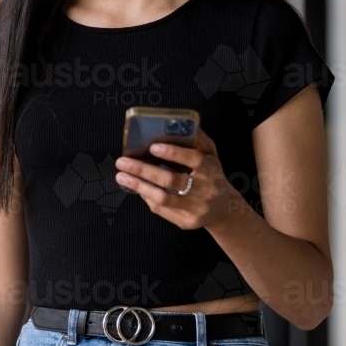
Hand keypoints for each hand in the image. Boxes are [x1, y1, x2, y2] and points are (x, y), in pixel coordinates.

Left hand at [115, 129, 236, 230]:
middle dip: (144, 170)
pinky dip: (146, 196)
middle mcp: (204, 190)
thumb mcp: (211, 156)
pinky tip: (136, 187)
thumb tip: (179, 124)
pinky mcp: (186, 221)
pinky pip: (161, 209)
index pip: (193, 160)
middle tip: (123, 162)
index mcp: (210, 170)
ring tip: (121, 176)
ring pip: (163, 198)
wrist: (224, 209)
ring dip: (139, 186)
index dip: (173, 153)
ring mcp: (195, 208)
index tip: (153, 147)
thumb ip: (198, 140)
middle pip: (171, 181)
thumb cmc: (212, 176)